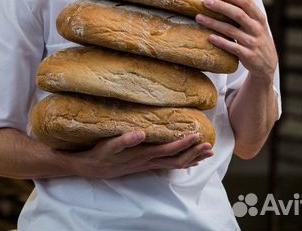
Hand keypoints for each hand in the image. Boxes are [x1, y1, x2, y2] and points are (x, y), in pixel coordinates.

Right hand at [65, 131, 213, 178]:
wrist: (91, 168)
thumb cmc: (100, 154)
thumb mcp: (109, 145)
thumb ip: (125, 139)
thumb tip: (142, 133)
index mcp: (143, 155)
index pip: (169, 150)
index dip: (184, 144)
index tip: (197, 136)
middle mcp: (148, 162)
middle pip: (176, 160)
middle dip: (194, 154)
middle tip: (209, 147)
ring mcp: (147, 166)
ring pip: (174, 165)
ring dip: (191, 159)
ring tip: (205, 154)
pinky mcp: (143, 166)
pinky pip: (167, 166)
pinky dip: (180, 163)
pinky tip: (187, 161)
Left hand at [196, 0, 277, 79]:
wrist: (267, 64)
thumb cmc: (258, 37)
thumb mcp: (257, 20)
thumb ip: (247, 2)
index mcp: (259, 18)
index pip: (246, 3)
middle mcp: (257, 29)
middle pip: (238, 14)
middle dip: (221, 7)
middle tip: (205, 2)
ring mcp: (253, 42)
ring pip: (232, 31)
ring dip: (214, 23)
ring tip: (199, 18)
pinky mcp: (248, 55)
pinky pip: (233, 47)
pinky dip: (221, 42)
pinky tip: (209, 37)